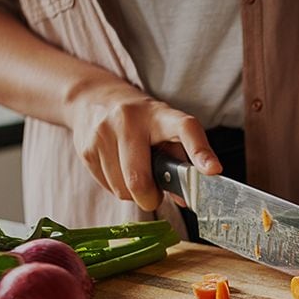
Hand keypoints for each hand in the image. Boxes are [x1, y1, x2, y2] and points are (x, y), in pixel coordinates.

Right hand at [66, 80, 221, 209]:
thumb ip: (180, 163)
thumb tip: (187, 198)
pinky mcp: (85, 148)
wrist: (93, 99)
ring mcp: (103, 132)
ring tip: (134, 174)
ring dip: (132, 194)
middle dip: (150, 198)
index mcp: (160, 115)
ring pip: (122, 189)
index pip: (185, 129)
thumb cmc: (141, 124)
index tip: (213, 171)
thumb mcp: (165, 131)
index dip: (200, 152)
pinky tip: (117, 170)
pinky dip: (116, 187)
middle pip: (139, 180)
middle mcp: (129, 119)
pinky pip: (107, 187)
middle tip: (154, 195)